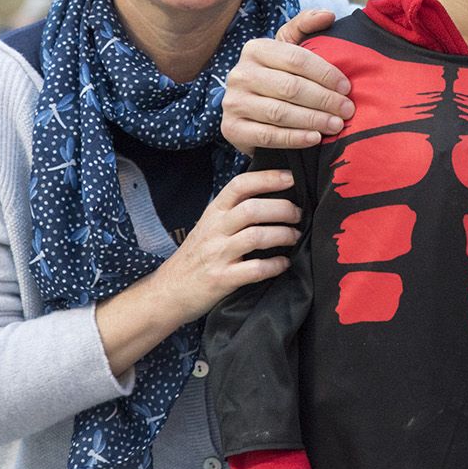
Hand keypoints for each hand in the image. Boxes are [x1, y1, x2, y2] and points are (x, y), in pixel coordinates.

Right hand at [154, 168, 302, 321]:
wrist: (168, 291)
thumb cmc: (195, 256)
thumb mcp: (209, 226)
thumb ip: (233, 212)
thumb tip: (271, 196)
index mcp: (213, 213)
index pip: (239, 185)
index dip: (267, 178)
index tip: (290, 177)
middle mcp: (214, 230)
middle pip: (252, 209)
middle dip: (282, 209)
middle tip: (298, 214)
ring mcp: (217, 255)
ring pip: (255, 236)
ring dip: (282, 235)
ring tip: (294, 236)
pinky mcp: (222, 279)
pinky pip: (254, 269)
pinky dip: (274, 265)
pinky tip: (284, 264)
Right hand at [222, 10, 353, 153]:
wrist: (248, 112)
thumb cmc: (277, 76)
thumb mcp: (288, 48)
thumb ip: (306, 27)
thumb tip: (328, 15)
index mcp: (255, 49)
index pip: (296, 59)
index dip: (325, 73)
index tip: (347, 87)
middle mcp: (239, 74)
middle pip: (290, 87)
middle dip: (324, 99)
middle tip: (347, 109)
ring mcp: (233, 103)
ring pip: (280, 113)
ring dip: (313, 120)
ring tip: (336, 125)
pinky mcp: (232, 129)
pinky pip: (269, 136)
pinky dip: (295, 138)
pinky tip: (315, 138)